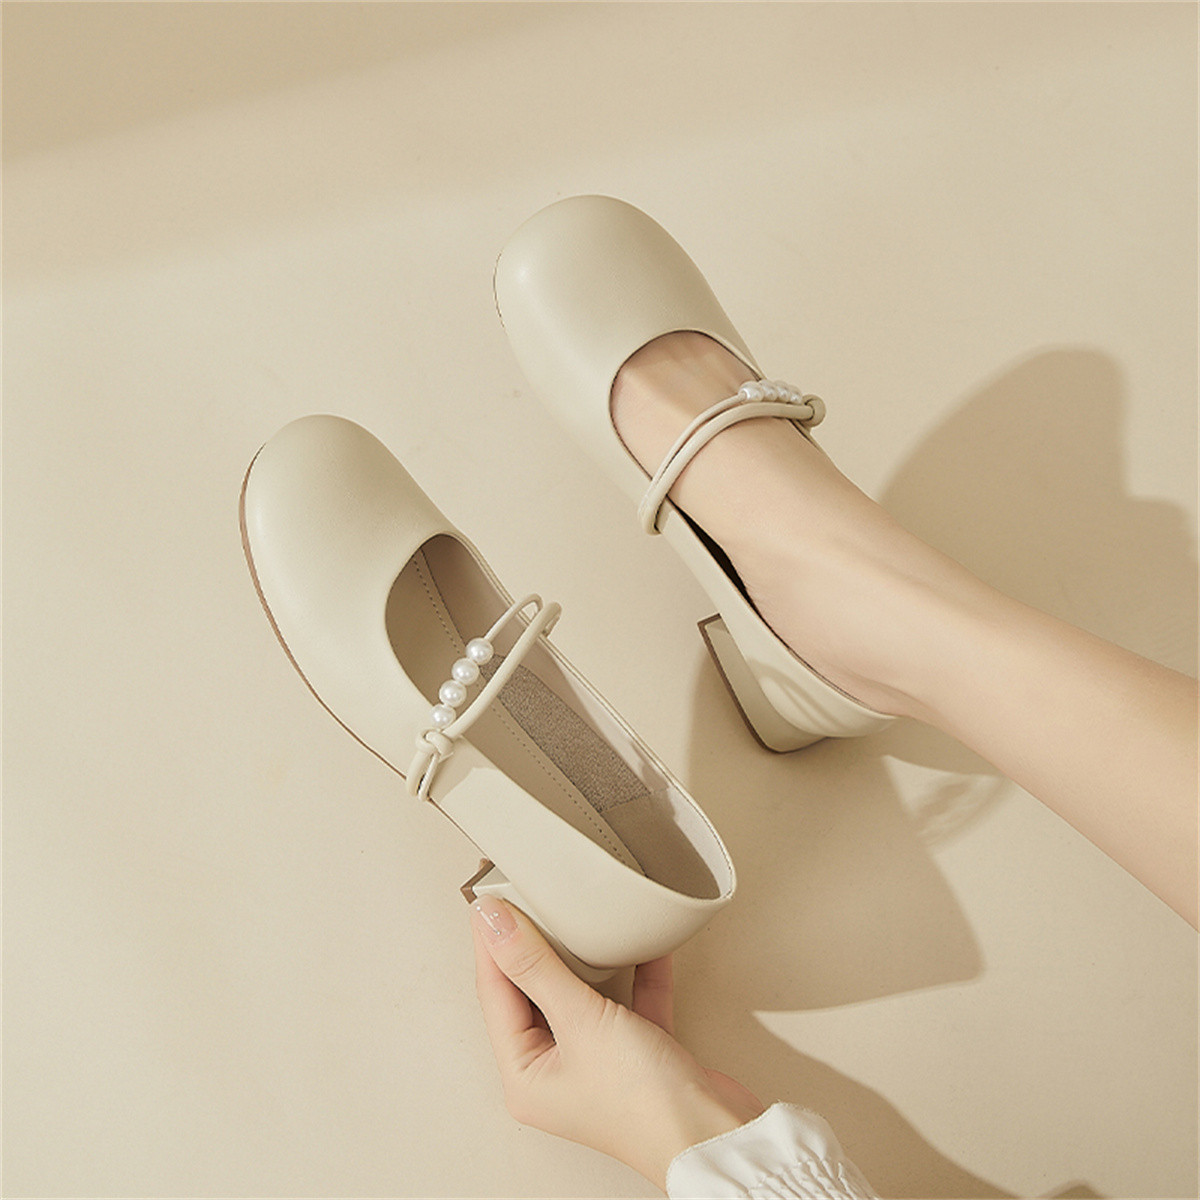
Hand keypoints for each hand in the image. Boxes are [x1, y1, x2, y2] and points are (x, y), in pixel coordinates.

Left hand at [470, 896, 764, 1189]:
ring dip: (583, 955)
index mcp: (524, 1075)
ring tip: (572, 912)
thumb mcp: (581, 1020)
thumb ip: (536, 965)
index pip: (496, 994)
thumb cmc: (644, 1102)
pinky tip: (641, 942)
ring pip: (579, 993)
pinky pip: (628, 999)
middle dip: (533, 944)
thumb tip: (493, 923)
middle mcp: (555, 1070)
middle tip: (527, 897)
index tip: (491, 899)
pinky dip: (635, 971)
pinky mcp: (637, 1052)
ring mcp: (596, 1061)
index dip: (493, 943)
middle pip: (533, 992)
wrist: (716, 1134)